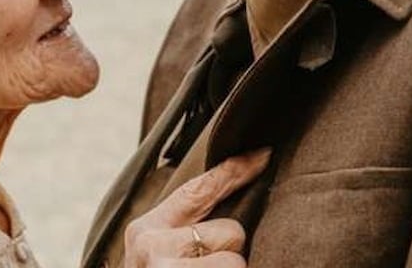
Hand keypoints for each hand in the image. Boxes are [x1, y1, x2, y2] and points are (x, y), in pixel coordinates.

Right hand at [123, 148, 271, 266]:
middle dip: (231, 254)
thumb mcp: (155, 256)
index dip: (235, 170)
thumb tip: (231, 212)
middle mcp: (152, 248)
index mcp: (146, 230)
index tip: (265, 154)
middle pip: (231, 232)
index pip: (198, 189)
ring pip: (236, 264)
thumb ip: (182, 230)